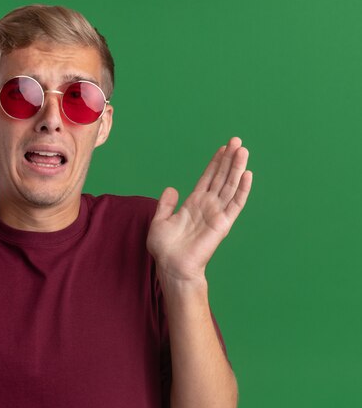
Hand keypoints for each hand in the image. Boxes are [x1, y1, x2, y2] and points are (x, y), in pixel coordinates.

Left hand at [147, 137, 252, 283]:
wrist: (172, 266)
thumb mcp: (160, 221)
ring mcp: (216, 213)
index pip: (208, 178)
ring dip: (237, 168)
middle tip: (237, 141)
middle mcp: (207, 206)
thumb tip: (171, 188)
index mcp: (193, 204)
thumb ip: (165, 204)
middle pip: (222, 177)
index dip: (215, 163)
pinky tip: (247, 175)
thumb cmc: (165, 248)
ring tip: (243, 150)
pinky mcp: (223, 223)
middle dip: (229, 159)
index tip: (223, 147)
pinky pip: (235, 204)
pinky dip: (242, 190)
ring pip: (230, 186)